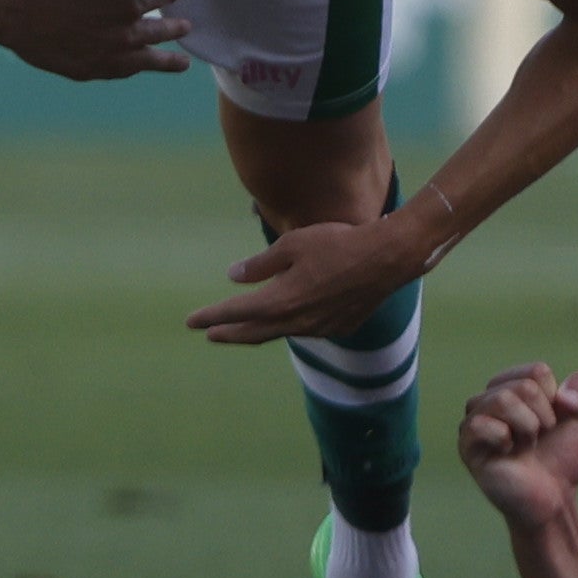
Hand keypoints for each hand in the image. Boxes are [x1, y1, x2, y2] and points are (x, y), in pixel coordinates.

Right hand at [0, 0, 188, 83]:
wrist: (16, 13)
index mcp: (128, 2)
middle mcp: (125, 34)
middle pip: (159, 32)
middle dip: (175, 28)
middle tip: (186, 27)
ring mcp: (109, 57)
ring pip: (147, 61)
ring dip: (167, 61)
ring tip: (182, 64)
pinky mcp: (91, 71)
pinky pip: (121, 72)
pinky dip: (135, 68)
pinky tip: (138, 67)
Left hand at [194, 206, 430, 348]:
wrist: (387, 259)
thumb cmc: (337, 243)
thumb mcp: (292, 244)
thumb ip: (261, 265)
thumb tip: (234, 276)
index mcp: (281, 301)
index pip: (235, 313)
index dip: (211, 317)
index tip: (190, 322)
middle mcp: (297, 322)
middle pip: (254, 333)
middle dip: (229, 333)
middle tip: (209, 333)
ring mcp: (319, 328)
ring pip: (281, 333)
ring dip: (260, 330)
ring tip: (244, 325)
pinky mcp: (339, 327)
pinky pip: (306, 329)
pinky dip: (290, 324)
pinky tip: (290, 316)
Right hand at [454, 361, 577, 531]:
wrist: (553, 499)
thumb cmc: (562, 457)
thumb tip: (563, 396)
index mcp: (512, 386)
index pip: (537, 372)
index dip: (555, 401)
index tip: (552, 424)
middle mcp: (489, 399)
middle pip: (524, 386)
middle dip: (544, 417)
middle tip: (539, 440)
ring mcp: (475, 421)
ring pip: (503, 399)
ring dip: (528, 428)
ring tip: (526, 446)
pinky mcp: (467, 446)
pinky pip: (480, 424)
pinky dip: (505, 439)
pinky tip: (509, 453)